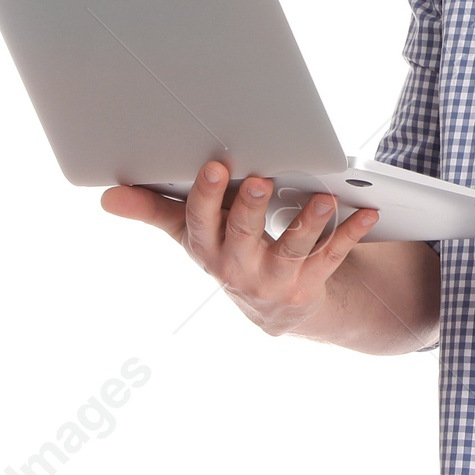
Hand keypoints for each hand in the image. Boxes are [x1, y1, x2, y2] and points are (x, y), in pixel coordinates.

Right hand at [100, 160, 379, 336]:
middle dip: (249, 208)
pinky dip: (350, 234)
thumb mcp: (190, 234)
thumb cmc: (226, 252)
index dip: (206, 196)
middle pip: (242, 235)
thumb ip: (154, 210)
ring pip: (292, 249)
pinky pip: (333, 258)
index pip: (200, 222)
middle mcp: (238, 267)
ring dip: (309, 223)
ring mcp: (276, 277)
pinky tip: (367, 213)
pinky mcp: (310, 282)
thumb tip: (106, 196)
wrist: (271, 309)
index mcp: (207, 248)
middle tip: (259, 178)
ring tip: (324, 198)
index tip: (214, 166)